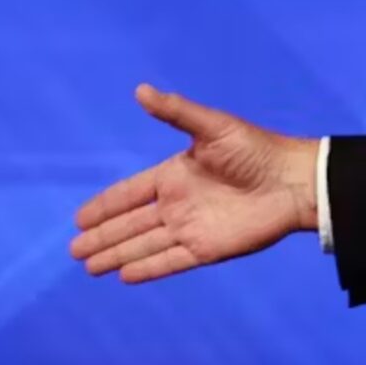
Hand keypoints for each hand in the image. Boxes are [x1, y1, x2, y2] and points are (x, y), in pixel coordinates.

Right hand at [68, 83, 320, 283]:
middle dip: (102, 237)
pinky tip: (124, 275)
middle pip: (130, 224)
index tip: (79, 218)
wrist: (292, 181)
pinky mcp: (207, 249)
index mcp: (173, 175)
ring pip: (144, 245)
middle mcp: (177, 204)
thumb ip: (175, 111)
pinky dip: (148, 268)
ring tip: (89, 266)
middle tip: (73, 250)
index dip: (104, 206)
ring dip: (117, 255)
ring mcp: (190, 228)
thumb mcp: (212, 126)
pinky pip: (170, 261)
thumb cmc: (255, 149)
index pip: (129, 193)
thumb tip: (141, 89)